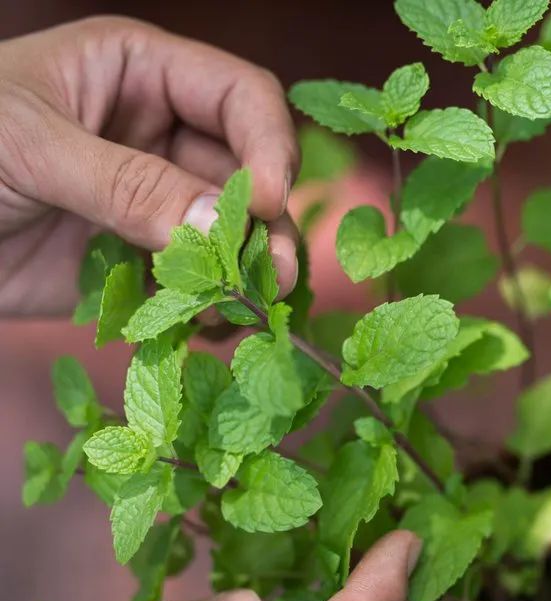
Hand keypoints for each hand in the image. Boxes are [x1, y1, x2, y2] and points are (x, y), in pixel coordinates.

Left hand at [0, 16, 299, 316]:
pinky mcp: (128, 265)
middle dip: (263, 225)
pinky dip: (204, 311)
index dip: (267, 146)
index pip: (238, 97)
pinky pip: (187, 287)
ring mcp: (145, 204)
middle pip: (245, 174)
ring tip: (242, 312)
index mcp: (136, 74)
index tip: (266, 204)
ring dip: (241, 275)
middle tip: (272, 278)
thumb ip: (127, 184)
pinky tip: (205, 331)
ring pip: (225, 238)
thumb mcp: (32, 148)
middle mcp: (154, 136)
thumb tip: (221, 228)